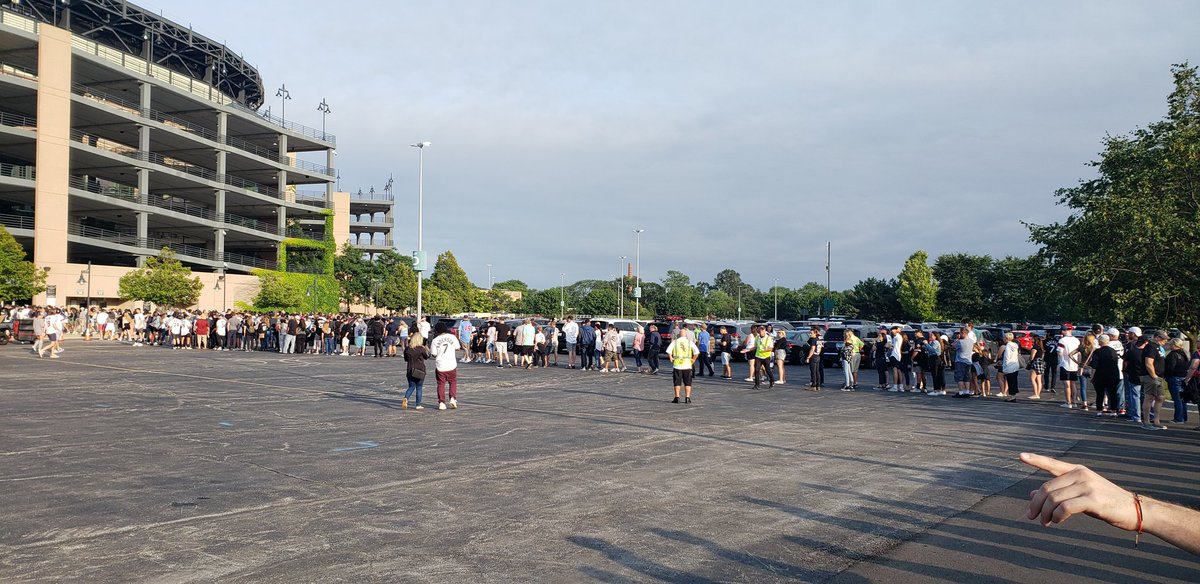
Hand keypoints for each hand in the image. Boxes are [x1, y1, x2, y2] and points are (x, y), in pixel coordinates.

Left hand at [1021, 453, 1137, 529]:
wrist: (1135, 510)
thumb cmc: (1106, 503)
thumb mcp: (1081, 494)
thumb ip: (1059, 492)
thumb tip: (1032, 494)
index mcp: (1078, 471)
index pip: (1052, 464)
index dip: (1036, 460)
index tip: (1020, 456)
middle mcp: (1081, 475)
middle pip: (1047, 488)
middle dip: (1036, 504)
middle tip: (1033, 517)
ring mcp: (1087, 486)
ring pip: (1054, 499)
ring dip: (1046, 513)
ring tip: (1046, 522)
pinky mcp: (1093, 500)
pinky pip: (1065, 508)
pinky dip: (1057, 516)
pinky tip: (1058, 521)